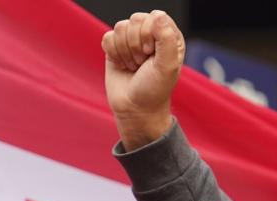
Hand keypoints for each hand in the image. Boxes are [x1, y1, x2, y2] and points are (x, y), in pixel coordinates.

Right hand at [102, 10, 185, 150]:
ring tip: (134, 66)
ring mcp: (132, 40)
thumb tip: (158, 15)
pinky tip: (122, 65)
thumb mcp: (167, 67)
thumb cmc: (155, 90)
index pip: (154, 17)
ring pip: (120, 28)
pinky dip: (113, 54)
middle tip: (142, 63)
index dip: (149, 36)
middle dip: (136, 46)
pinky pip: (107, 37)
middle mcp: (150, 34)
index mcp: (168, 36)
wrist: (135, 110)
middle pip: (135, 20)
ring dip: (125, 52)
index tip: (151, 55)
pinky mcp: (115, 47)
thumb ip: (166, 39)